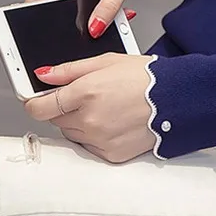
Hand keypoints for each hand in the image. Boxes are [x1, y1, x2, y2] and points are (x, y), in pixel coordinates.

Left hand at [24, 54, 156, 162]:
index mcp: (86, 92)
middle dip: (65, 109)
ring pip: (72, 134)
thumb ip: (71, 69)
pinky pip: (90, 147)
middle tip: (91, 97)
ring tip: (108, 109)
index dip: (36, 102)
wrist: (179, 100)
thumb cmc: (149, 77)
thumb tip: (44, 74)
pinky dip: (96, 137)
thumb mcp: (109, 61)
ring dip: (80, 123)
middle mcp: (89, 119)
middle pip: (56, 120)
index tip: (38, 100)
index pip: (40, 107)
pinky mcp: (110, 154)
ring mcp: (99, 139)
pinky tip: (115, 122)